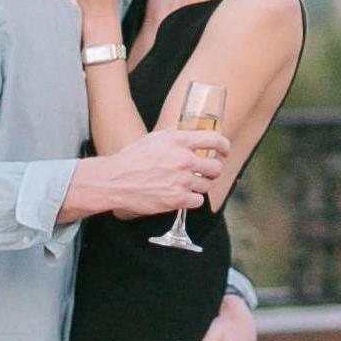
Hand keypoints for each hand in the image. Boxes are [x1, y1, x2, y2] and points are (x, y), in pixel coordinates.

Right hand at [73, 129, 227, 220]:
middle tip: (205, 172)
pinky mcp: (178, 200)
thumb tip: (193, 140)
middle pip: (216, 167)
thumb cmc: (132, 158)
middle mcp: (183, 159)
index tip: (224, 150)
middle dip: (212, 170)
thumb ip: (176, 139)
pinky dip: (192, 199)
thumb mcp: (154, 139)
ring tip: (185, 183)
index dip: (224, 146)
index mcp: (178, 140)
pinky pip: (198, 201)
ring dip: (199, 185)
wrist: (116, 180)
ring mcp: (182, 181)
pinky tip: (180, 194)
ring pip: (207, 185)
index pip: (214, 140)